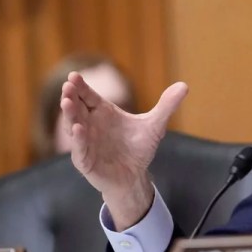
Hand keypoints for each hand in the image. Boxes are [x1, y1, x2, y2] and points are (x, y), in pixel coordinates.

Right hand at [60, 72, 187, 229]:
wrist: (135, 176)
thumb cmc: (138, 148)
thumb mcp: (154, 125)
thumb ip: (166, 106)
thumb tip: (184, 86)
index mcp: (102, 112)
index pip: (88, 96)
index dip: (81, 86)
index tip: (74, 75)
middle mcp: (90, 124)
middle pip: (77, 107)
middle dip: (71, 96)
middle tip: (68, 86)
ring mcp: (85, 142)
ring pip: (73, 126)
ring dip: (69, 115)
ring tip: (67, 102)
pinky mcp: (86, 160)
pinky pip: (80, 149)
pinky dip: (78, 139)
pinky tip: (78, 129)